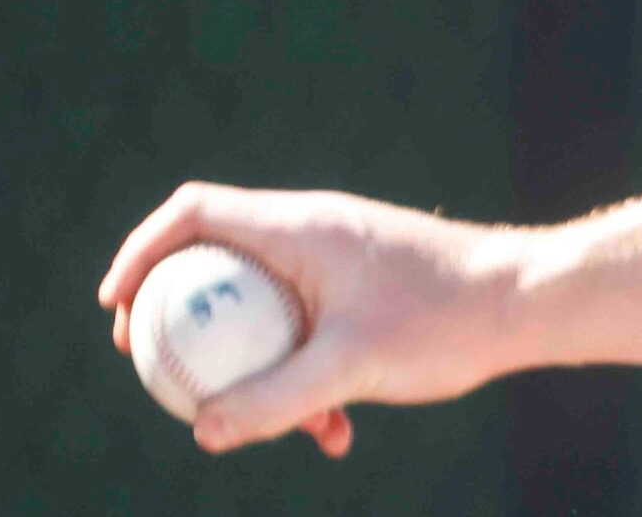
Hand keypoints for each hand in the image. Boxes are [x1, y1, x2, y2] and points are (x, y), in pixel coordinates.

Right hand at [98, 181, 523, 456]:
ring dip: (257, 366)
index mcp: (299, 225)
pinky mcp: (365, 286)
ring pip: (264, 306)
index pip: (194, 211)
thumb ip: (274, 399)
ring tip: (282, 428)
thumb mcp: (351, 367)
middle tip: (160, 375)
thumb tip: (202, 429)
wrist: (528, 301)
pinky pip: (307, 325)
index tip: (113, 308)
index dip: (140, 251)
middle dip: (182, 321)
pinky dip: (305, 374)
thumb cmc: (444, 321)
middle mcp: (314, 229)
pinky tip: (337, 431)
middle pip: (217, 260)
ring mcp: (339, 256)